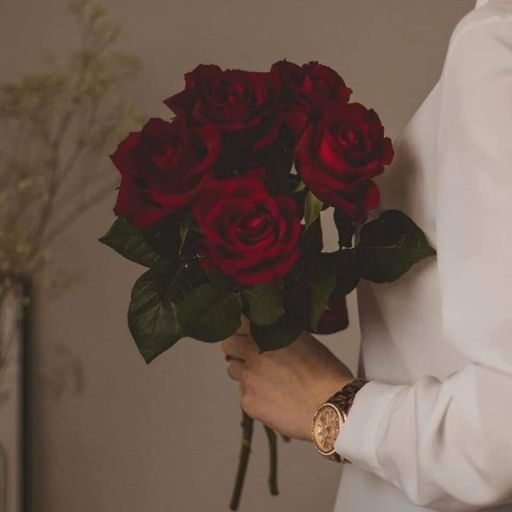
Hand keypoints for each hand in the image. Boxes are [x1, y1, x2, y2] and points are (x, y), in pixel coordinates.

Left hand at [221, 316, 353, 441]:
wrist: (332, 408)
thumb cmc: (327, 373)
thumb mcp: (305, 341)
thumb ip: (280, 334)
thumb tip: (268, 331)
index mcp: (266, 334)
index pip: (238, 322)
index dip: (243, 327)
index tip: (248, 331)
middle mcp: (251, 353)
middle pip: (227, 345)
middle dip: (236, 348)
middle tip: (251, 355)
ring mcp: (247, 379)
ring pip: (234, 370)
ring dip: (245, 372)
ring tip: (267, 380)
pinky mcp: (248, 403)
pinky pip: (244, 395)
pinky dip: (255, 396)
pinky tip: (275, 400)